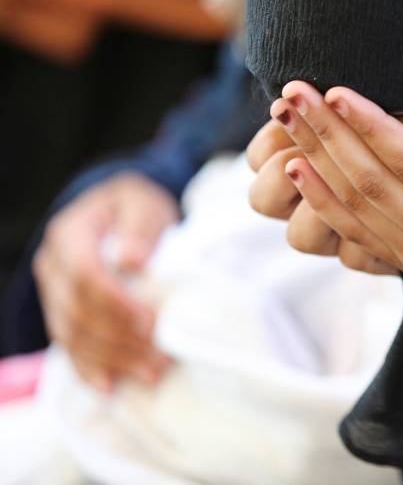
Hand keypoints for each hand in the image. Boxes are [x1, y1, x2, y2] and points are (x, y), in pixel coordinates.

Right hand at [33, 173, 175, 391]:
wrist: (120, 213)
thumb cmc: (137, 208)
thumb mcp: (145, 205)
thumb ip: (141, 228)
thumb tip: (132, 260)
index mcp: (70, 234)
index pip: (84, 274)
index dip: (116, 302)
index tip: (151, 322)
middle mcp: (52, 266)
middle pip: (77, 312)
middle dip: (120, 339)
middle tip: (161, 356)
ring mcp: (53, 294)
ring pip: (72, 336)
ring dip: (112, 359)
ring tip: (152, 372)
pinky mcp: (62, 315)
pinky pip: (69, 347)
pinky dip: (89, 369)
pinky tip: (111, 386)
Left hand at [269, 82, 402, 374]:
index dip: (369, 125)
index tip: (334, 89)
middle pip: (369, 181)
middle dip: (326, 132)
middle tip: (292, 89)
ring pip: (353, 206)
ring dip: (314, 159)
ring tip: (283, 116)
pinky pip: (355, 233)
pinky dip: (322, 200)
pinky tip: (298, 169)